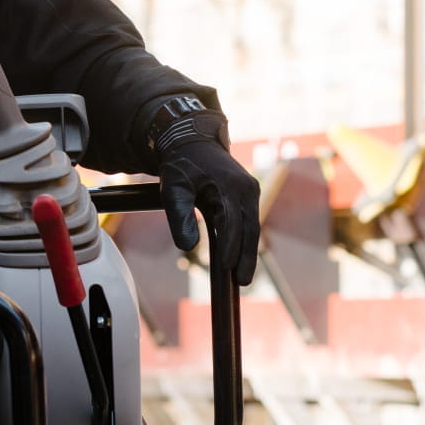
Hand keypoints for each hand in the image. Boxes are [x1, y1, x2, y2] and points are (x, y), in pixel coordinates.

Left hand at [157, 114, 260, 285]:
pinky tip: (241, 259)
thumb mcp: (172, 188)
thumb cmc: (181, 165)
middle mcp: (247, 189)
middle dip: (246, 258)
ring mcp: (252, 192)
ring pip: (252, 228)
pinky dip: (246, 241)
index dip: (229, 246)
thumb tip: (188, 246)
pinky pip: (250, 222)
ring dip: (249, 253)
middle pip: (250, 230)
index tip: (224, 267)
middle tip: (243, 282)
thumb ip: (179, 216)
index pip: (231, 222)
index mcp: (229, 186)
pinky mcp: (250, 196)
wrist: (192, 142)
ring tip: (243, 277)